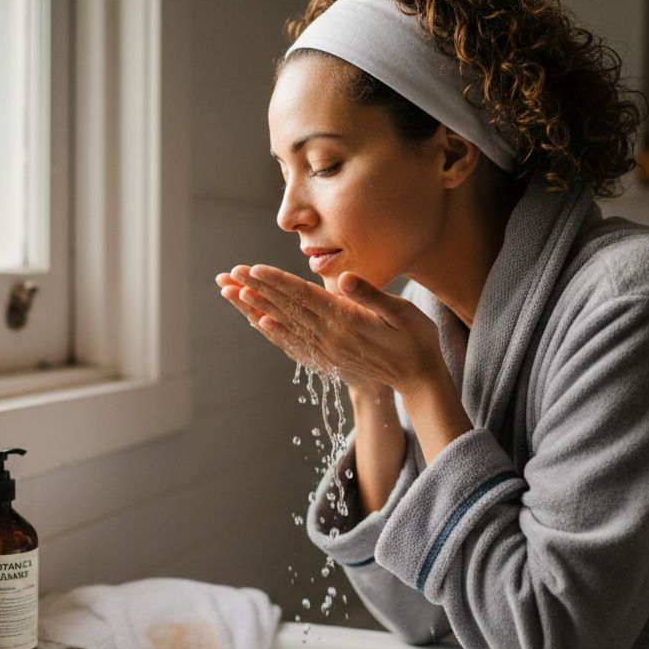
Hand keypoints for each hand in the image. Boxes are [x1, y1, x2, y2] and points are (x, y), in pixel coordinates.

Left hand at [215, 264, 443, 395]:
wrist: (418, 379)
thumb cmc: (416, 339)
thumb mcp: (402, 312)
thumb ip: (372, 295)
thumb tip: (344, 279)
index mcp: (346, 321)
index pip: (304, 296)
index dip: (278, 281)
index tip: (253, 268)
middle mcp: (329, 337)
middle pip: (286, 308)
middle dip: (257, 288)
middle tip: (230, 274)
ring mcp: (325, 350)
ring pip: (284, 324)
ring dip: (256, 306)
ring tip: (233, 292)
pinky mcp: (326, 358)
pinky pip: (292, 343)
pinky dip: (273, 331)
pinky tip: (258, 322)